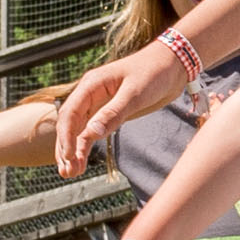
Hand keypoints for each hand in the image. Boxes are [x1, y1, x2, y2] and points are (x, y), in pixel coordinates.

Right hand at [47, 48, 173, 174]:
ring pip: (77, 129)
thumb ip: (113, 113)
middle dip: (66, 148)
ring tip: (70, 173)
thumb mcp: (135, 94)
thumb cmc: (154, 73)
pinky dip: (84, 145)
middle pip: (69, 123)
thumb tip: (91, 134)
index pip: (70, 113)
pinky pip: (90, 130)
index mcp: (91, 84)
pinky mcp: (108, 111)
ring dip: (73, 150)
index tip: (69, 158)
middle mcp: (89, 93)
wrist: (172, 65)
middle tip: (68, 172)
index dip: (66, 137)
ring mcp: (97, 103)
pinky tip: (81, 161)